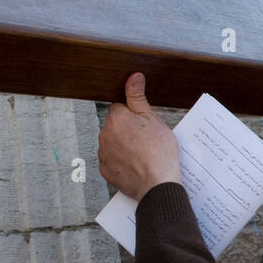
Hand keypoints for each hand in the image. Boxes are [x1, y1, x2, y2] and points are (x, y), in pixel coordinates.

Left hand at [98, 73, 180, 199]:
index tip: (145, 125)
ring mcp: (103, 154)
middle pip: (116, 127)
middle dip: (128, 131)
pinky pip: (112, 162)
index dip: (134, 116)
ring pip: (113, 144)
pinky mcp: (105, 171)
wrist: (157, 184)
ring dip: (124, 147)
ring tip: (143, 156)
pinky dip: (122, 163)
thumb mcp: (152, 118)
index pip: (120, 108)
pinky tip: (136, 167)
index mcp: (116, 118)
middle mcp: (105, 134)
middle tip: (147, 141)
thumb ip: (138, 97)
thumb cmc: (159, 153)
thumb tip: (133, 77)